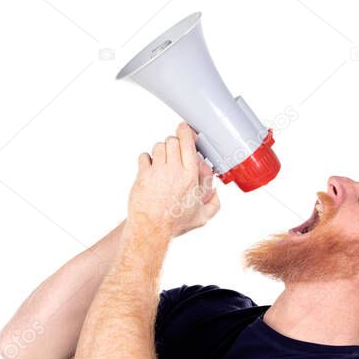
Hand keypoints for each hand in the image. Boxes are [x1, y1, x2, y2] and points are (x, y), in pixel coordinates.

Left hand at [128, 122, 220, 237]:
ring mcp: (157, 172)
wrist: (150, 229)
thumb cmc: (175, 224)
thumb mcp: (201, 217)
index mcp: (191, 177)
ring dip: (161, 151)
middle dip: (174, 143)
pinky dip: (147, 159)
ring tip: (163, 162)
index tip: (185, 129)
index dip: (186, 132)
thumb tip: (215, 192)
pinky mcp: (143, 175)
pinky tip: (151, 169)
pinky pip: (144, 156)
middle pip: (173, 141)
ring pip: (159, 146)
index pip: (188, 143)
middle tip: (175, 151)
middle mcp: (174, 171)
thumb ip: (213, 203)